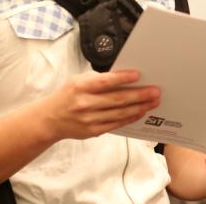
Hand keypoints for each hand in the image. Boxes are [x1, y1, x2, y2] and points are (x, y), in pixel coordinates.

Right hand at [40, 70, 159, 140]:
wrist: (49, 119)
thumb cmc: (68, 95)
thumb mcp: (78, 81)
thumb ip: (99, 80)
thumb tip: (126, 78)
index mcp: (80, 86)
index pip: (105, 81)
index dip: (122, 78)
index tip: (138, 75)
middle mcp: (84, 103)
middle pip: (117, 99)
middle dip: (139, 95)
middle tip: (156, 91)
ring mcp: (89, 119)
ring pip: (120, 113)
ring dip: (140, 107)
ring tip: (154, 101)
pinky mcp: (93, 131)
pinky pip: (116, 124)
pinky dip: (131, 118)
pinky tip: (142, 112)